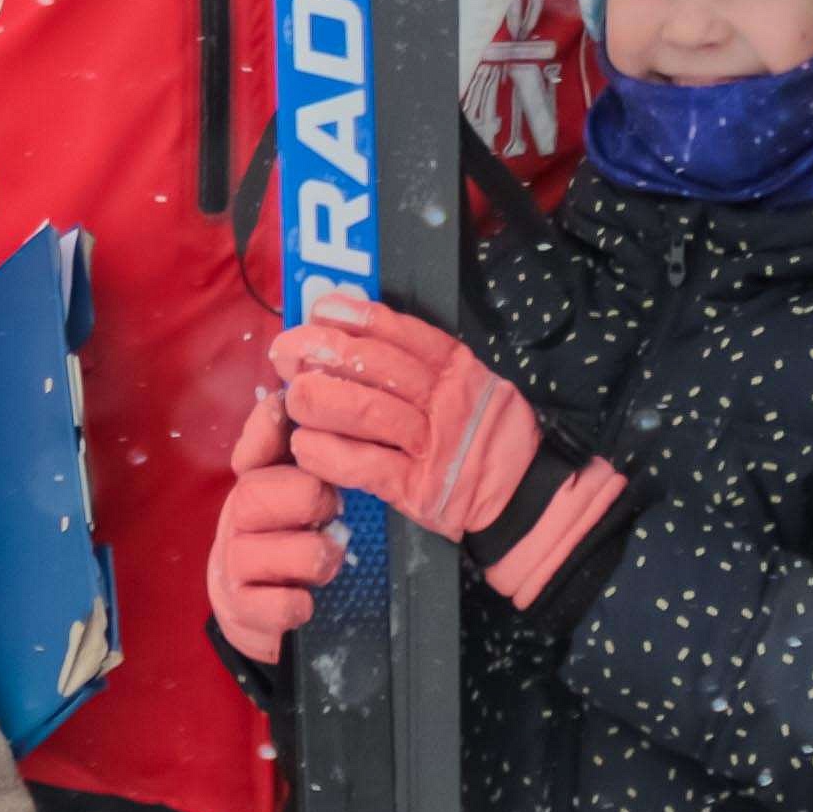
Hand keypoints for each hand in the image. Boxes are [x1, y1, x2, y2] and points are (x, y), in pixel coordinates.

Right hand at [207, 396, 347, 664]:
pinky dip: (298, 603)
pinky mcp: (242, 609)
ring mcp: (233, 565)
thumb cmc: (286, 538)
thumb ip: (299, 449)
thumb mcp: (297, 491)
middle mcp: (235, 519)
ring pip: (270, 551)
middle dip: (307, 499)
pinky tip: (307, 599)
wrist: (253, 608)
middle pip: (256, 493)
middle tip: (331, 512)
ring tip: (328, 559)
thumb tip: (291, 398)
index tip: (293, 430)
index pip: (252, 447)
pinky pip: (277, 604)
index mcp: (252, 483)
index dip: (267, 432)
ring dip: (315, 556)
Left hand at [272, 291, 629, 604]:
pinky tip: (305, 446)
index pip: (404, 334)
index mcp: (458, 370)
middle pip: (378, 368)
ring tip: (293, 397)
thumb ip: (420, 366)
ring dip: (322, 402)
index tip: (320, 311)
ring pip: (369, 413)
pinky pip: (367, 466)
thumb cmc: (483, 437)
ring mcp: (434, 446)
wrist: (526, 500)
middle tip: (287, 353)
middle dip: (324, 354)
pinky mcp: (419, 490)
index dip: (358, 318)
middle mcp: (447, 402)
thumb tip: (350, 338)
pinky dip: (330, 454)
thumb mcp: (468, 388)